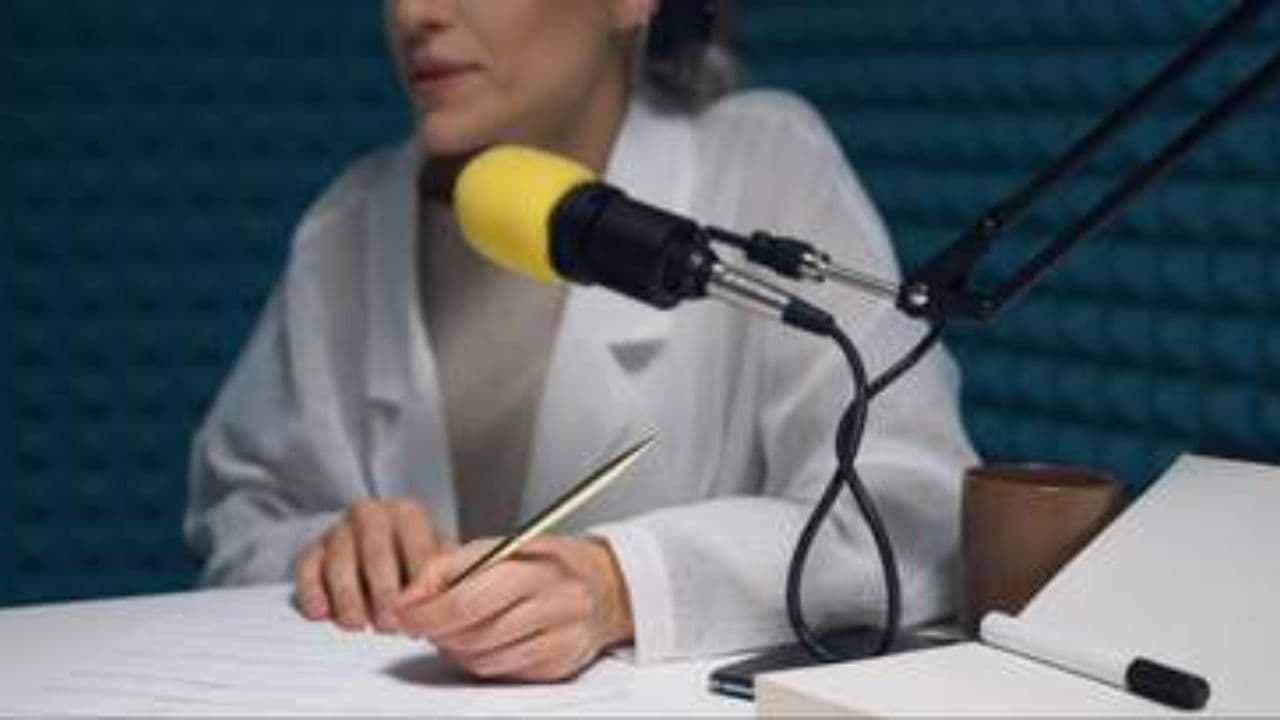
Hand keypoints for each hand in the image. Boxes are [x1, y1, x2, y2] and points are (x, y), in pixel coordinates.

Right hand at [295, 498, 447, 632]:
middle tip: (389, 625)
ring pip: (339, 563)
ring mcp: (338, 531)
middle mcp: (370, 515)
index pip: (418, 547)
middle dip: (384, 593)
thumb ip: (444, 575)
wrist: (373, 548)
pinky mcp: (311, 550)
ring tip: (358, 625)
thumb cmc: (411, 559)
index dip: (420, 584)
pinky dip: (312, 593)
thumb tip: (450, 599)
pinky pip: (306, 570)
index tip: (421, 613)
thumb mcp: (436, 560)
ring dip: (348, 598)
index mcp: (407, 514)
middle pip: (376, 553)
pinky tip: (322, 613)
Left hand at [393, 535, 633, 681]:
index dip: (427, 611)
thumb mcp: (499, 548)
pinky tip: (479, 643)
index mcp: (536, 565)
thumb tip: (408, 599)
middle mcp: (554, 600)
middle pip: (474, 632)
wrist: (603, 586)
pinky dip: (480, 660)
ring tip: (451, 631)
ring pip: (485, 658)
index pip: (467, 599)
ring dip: (455, 649)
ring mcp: (561, 635)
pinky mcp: (561, 662)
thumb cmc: (545, 564)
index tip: (403, 614)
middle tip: (420, 626)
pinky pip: (504, 671)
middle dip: (436, 632)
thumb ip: (449, 567)